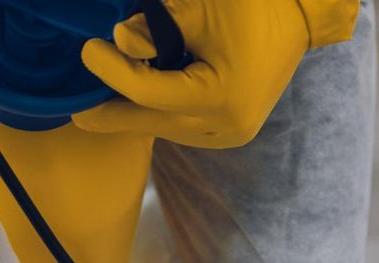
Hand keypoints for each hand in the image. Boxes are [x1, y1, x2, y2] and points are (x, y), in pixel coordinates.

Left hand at [72, 0, 312, 148]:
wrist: (301, 13)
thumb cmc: (252, 2)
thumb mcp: (199, 7)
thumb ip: (156, 27)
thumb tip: (119, 42)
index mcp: (223, 96)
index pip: (150, 93)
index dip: (112, 73)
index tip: (87, 51)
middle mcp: (227, 126)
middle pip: (153, 122)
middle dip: (113, 115)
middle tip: (77, 111)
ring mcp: (231, 133)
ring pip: (166, 129)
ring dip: (135, 116)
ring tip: (103, 102)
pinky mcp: (231, 130)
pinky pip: (183, 127)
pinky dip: (159, 114)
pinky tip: (135, 104)